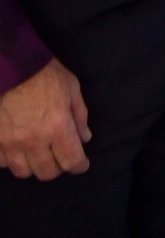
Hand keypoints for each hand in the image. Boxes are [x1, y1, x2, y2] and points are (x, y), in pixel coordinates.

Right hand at [0, 58, 90, 179]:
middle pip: (47, 172)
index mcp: (57, 127)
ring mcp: (11, 143)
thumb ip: (79, 115)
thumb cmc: (45, 73)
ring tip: (39, 153)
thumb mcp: (71, 88)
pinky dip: (12, 160)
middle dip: (58, 167)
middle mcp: (34, 141)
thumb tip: (84, 138)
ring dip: (34, 166)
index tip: (82, 164)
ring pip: (24, 172)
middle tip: (61, 156)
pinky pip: (3, 163)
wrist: (12, 65)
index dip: (80, 166)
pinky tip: (18, 148)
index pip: (71, 161)